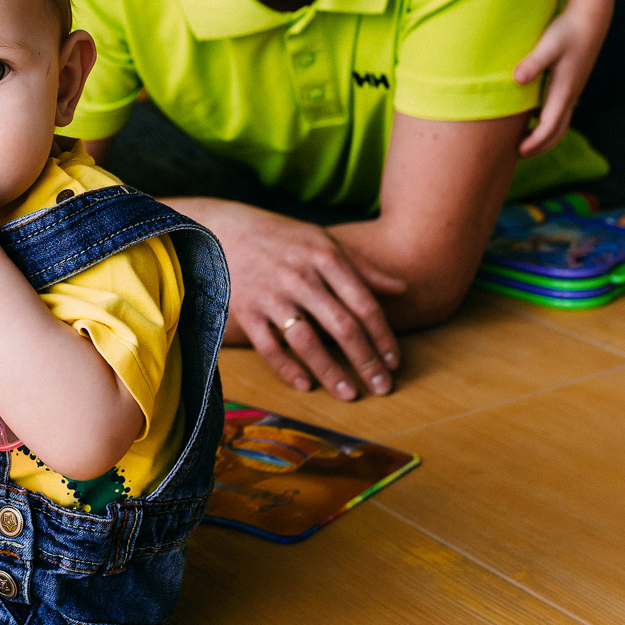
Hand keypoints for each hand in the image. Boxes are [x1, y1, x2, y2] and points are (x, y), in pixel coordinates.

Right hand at [192, 200, 404, 399]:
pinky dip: (287, 368)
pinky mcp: (246, 310)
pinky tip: (305, 385)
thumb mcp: (323, 241)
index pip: (363, 303)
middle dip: (365, 360)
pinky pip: (269, 346)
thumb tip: (402, 288)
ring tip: (348, 393)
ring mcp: (271, 294)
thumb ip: (361, 267)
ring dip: (330, 371)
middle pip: (341, 326)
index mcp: (324, 257)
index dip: (382, 336)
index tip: (394, 362)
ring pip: (306, 341)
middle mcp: (300, 277)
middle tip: (382, 387)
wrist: (222, 231)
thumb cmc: (281, 237)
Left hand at [511, 1, 609, 156]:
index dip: (535, 142)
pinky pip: (560, 110)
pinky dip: (547, 121)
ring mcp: (573, 90)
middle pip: (557, 131)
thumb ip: (533, 62)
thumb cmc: (567, 30)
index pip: (550, 126)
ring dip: (544, 135)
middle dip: (540, 146)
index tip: (518, 152)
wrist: (590, 18)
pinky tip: (531, 116)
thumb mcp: (547, 45)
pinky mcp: (571, 83)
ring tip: (523, 141)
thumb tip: (517, 79)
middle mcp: (571, 94)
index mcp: (565, 90)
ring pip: (561, 121)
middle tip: (519, 155)